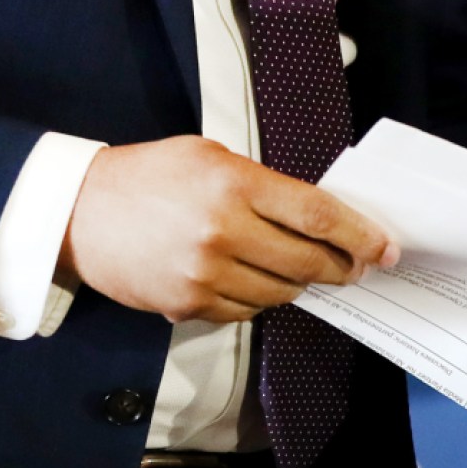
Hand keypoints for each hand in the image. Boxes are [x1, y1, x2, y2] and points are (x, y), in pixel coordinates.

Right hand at [60, 136, 399, 323]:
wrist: (82, 211)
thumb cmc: (152, 174)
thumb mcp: (214, 156)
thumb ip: (264, 183)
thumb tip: (315, 212)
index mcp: (236, 185)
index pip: (316, 214)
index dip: (358, 234)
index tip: (384, 247)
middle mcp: (222, 232)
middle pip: (305, 260)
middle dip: (341, 266)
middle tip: (357, 265)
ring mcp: (202, 274)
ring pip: (278, 292)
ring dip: (301, 284)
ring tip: (308, 270)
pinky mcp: (184, 305)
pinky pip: (243, 311)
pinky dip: (261, 300)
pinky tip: (261, 281)